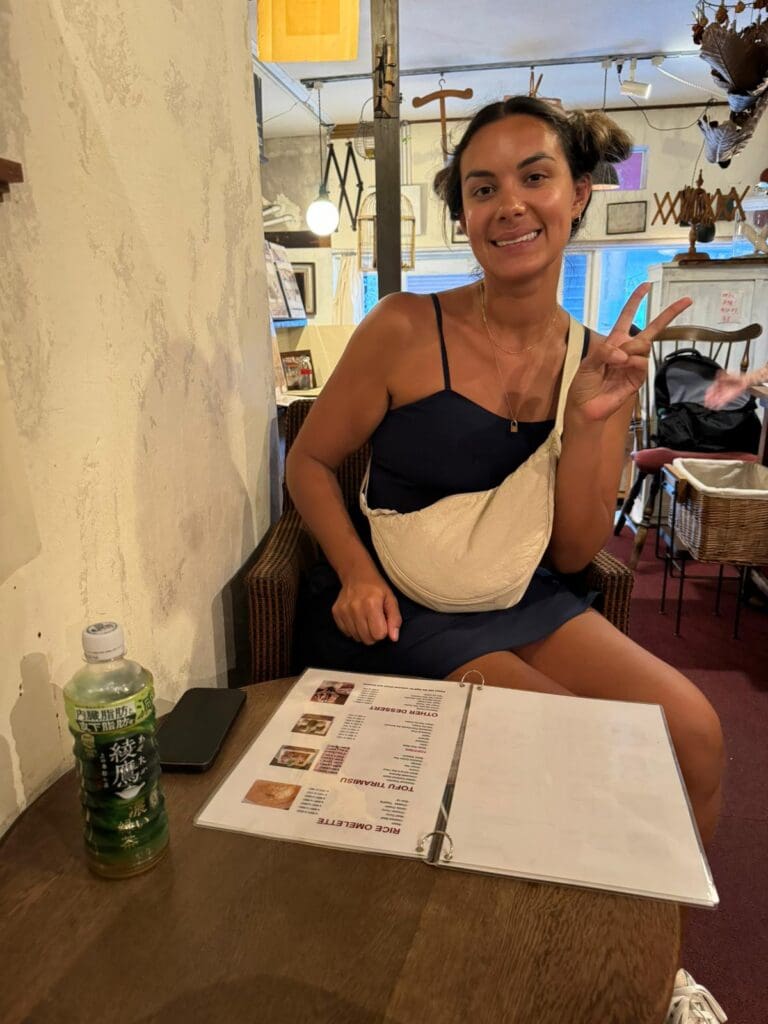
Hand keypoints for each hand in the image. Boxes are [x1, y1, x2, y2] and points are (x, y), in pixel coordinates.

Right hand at [333, 569, 401, 644]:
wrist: (356, 575)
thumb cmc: (376, 588)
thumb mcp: (391, 599)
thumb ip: (395, 619)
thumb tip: (394, 638)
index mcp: (372, 604)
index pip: (379, 634)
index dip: (383, 631)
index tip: (382, 622)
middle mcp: (355, 608)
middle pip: (367, 639)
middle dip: (374, 634)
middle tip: (375, 622)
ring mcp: (344, 611)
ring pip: (356, 637)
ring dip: (363, 632)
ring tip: (365, 619)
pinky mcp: (336, 613)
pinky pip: (346, 633)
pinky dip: (353, 629)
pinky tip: (356, 618)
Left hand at [566, 284, 691, 423]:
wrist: (586, 407)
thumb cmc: (583, 384)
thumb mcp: (588, 363)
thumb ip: (604, 353)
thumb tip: (624, 353)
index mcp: (614, 341)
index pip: (627, 317)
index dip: (636, 301)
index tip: (647, 286)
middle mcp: (627, 350)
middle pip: (652, 328)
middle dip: (668, 314)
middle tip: (686, 301)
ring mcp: (635, 364)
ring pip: (644, 345)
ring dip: (630, 350)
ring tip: (616, 362)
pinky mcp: (638, 378)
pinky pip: (643, 363)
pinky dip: (633, 363)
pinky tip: (623, 367)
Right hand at [705, 370, 748, 408]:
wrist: (744, 382)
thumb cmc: (737, 378)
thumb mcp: (729, 375)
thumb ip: (723, 375)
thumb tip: (718, 372)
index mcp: (719, 384)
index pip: (712, 388)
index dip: (708, 392)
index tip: (706, 396)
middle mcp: (720, 389)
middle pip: (713, 395)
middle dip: (709, 399)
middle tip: (706, 403)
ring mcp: (724, 394)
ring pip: (717, 399)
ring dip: (713, 403)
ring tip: (709, 406)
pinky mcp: (728, 397)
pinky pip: (722, 402)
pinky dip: (719, 405)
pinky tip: (716, 407)